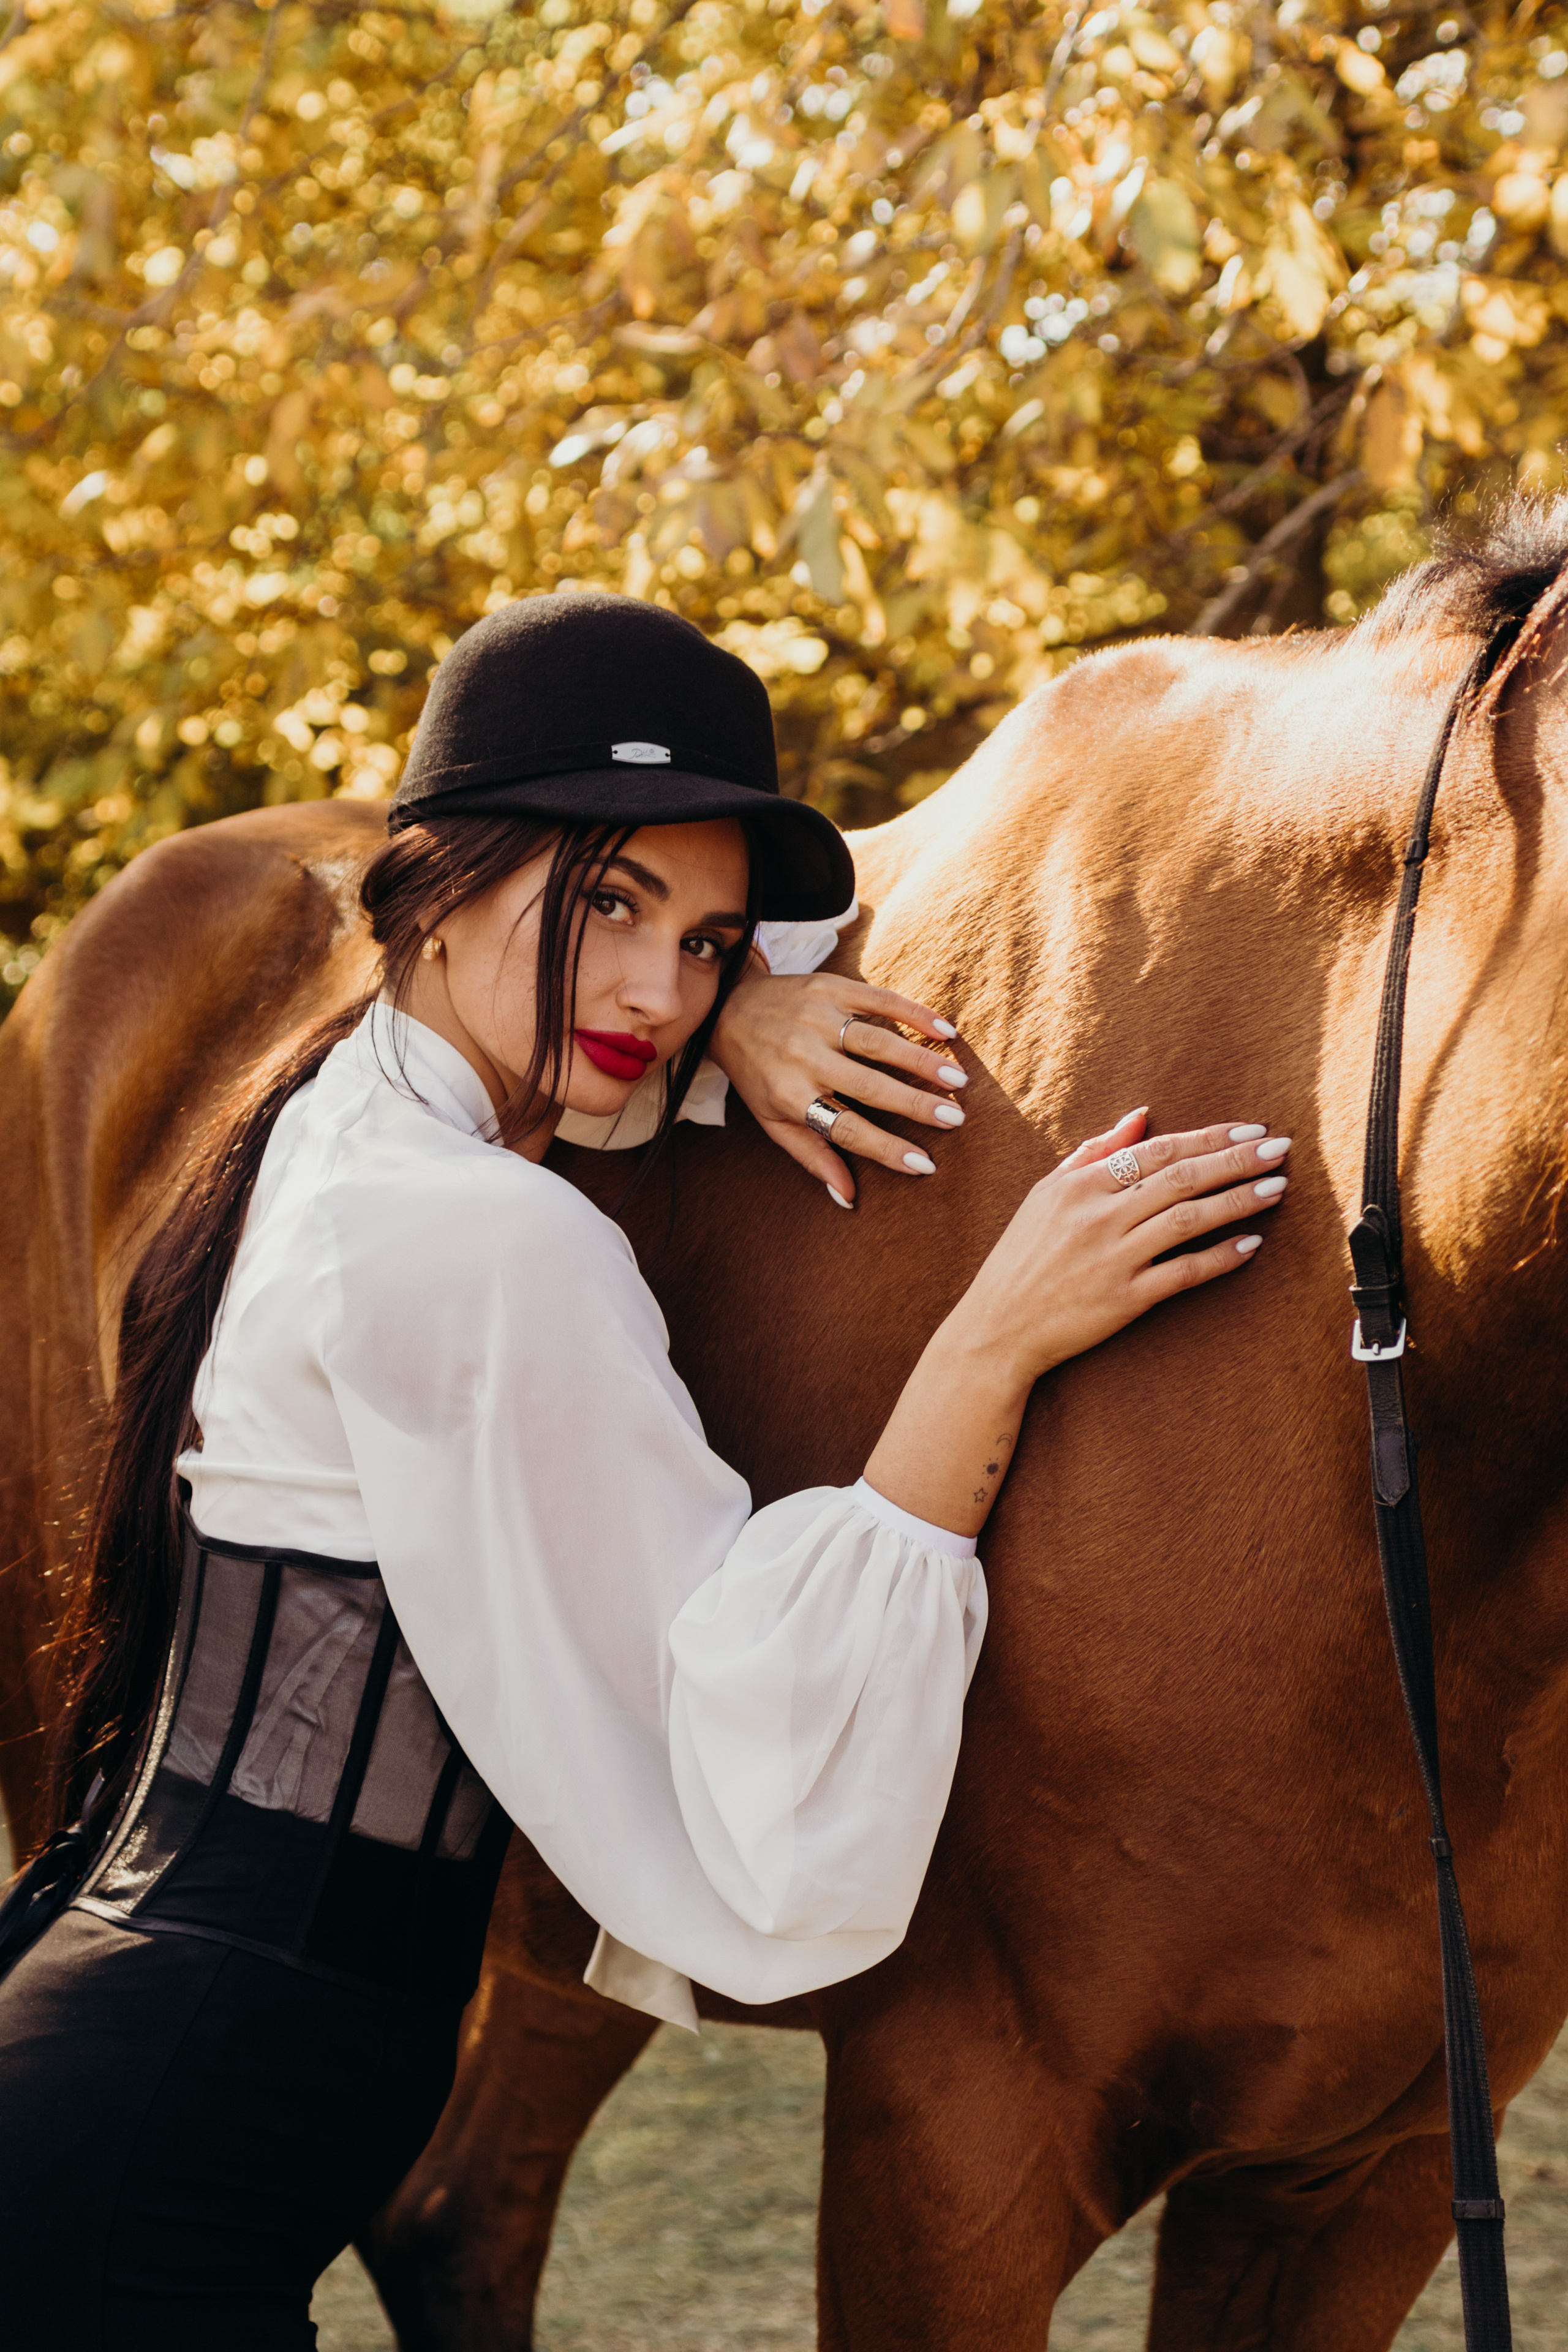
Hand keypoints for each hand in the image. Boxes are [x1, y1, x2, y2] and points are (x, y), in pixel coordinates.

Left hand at [709, 961, 967, 1206]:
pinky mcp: (828, 987)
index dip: (886, 1149)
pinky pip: (878, 1000)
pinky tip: (945, 1030)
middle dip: (915, 1104)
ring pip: (878, 1042)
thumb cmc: (756, 1074)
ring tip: (958, 1079)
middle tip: (955, 1119)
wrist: (725, 1008)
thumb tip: (848, 1198)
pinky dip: (914, 1013)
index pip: (845, 1129)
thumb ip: (812, 1156)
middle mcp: (803, 1057)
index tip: (924, 1165)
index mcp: (789, 1095)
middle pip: (869, 1085)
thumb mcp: (773, 1121)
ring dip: (921, 1061)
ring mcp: (817, 1018)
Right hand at [953, 1108, 1290, 1383]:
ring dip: (1237, 1200)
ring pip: (1188, 1219)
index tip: (1250, 1129)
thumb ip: (1093, 1152)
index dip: (1208, 1138)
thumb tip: (1141, 1117)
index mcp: (1080, 1185)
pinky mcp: (1124, 1299)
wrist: (997, 1328)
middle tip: (1280, 1149)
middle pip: (1180, 1178)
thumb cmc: (1021, 1258)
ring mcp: (1113, 1258)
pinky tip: (1251, 1243)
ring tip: (1277, 1187)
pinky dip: (1219, 1257)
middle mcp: (1098, 1216)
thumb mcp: (1045, 1194)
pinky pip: (1183, 1273)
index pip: (1157, 1150)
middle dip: (1236, 1160)